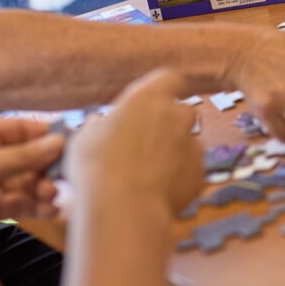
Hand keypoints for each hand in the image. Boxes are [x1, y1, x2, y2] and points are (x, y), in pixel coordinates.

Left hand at [0, 117, 62, 238]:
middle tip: (67, 173)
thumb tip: (57, 142)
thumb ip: (20, 157)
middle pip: (26, 156)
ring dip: (44, 187)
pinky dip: (37, 205)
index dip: (43, 133)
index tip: (72, 139)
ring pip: (27, 181)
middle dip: (47, 165)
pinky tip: (50, 208)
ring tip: (54, 195)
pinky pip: (21, 203)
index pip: (17, 128)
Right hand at [66, 69, 202, 215]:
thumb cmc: (96, 168)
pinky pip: (191, 167)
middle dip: (169, 123)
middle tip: (144, 142)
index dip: (164, 88)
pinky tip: (158, 189)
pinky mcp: (200, 170)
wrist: (124, 207)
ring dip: (174, 150)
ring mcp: (192, 143)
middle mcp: (176, 115)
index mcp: (148, 98)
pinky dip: (179, 175)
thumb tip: (99, 124)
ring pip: (188, 140)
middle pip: (182, 110)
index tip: (154, 99)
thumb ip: (99, 125)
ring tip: (147, 172)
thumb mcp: (84, 139)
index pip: (168, 78)